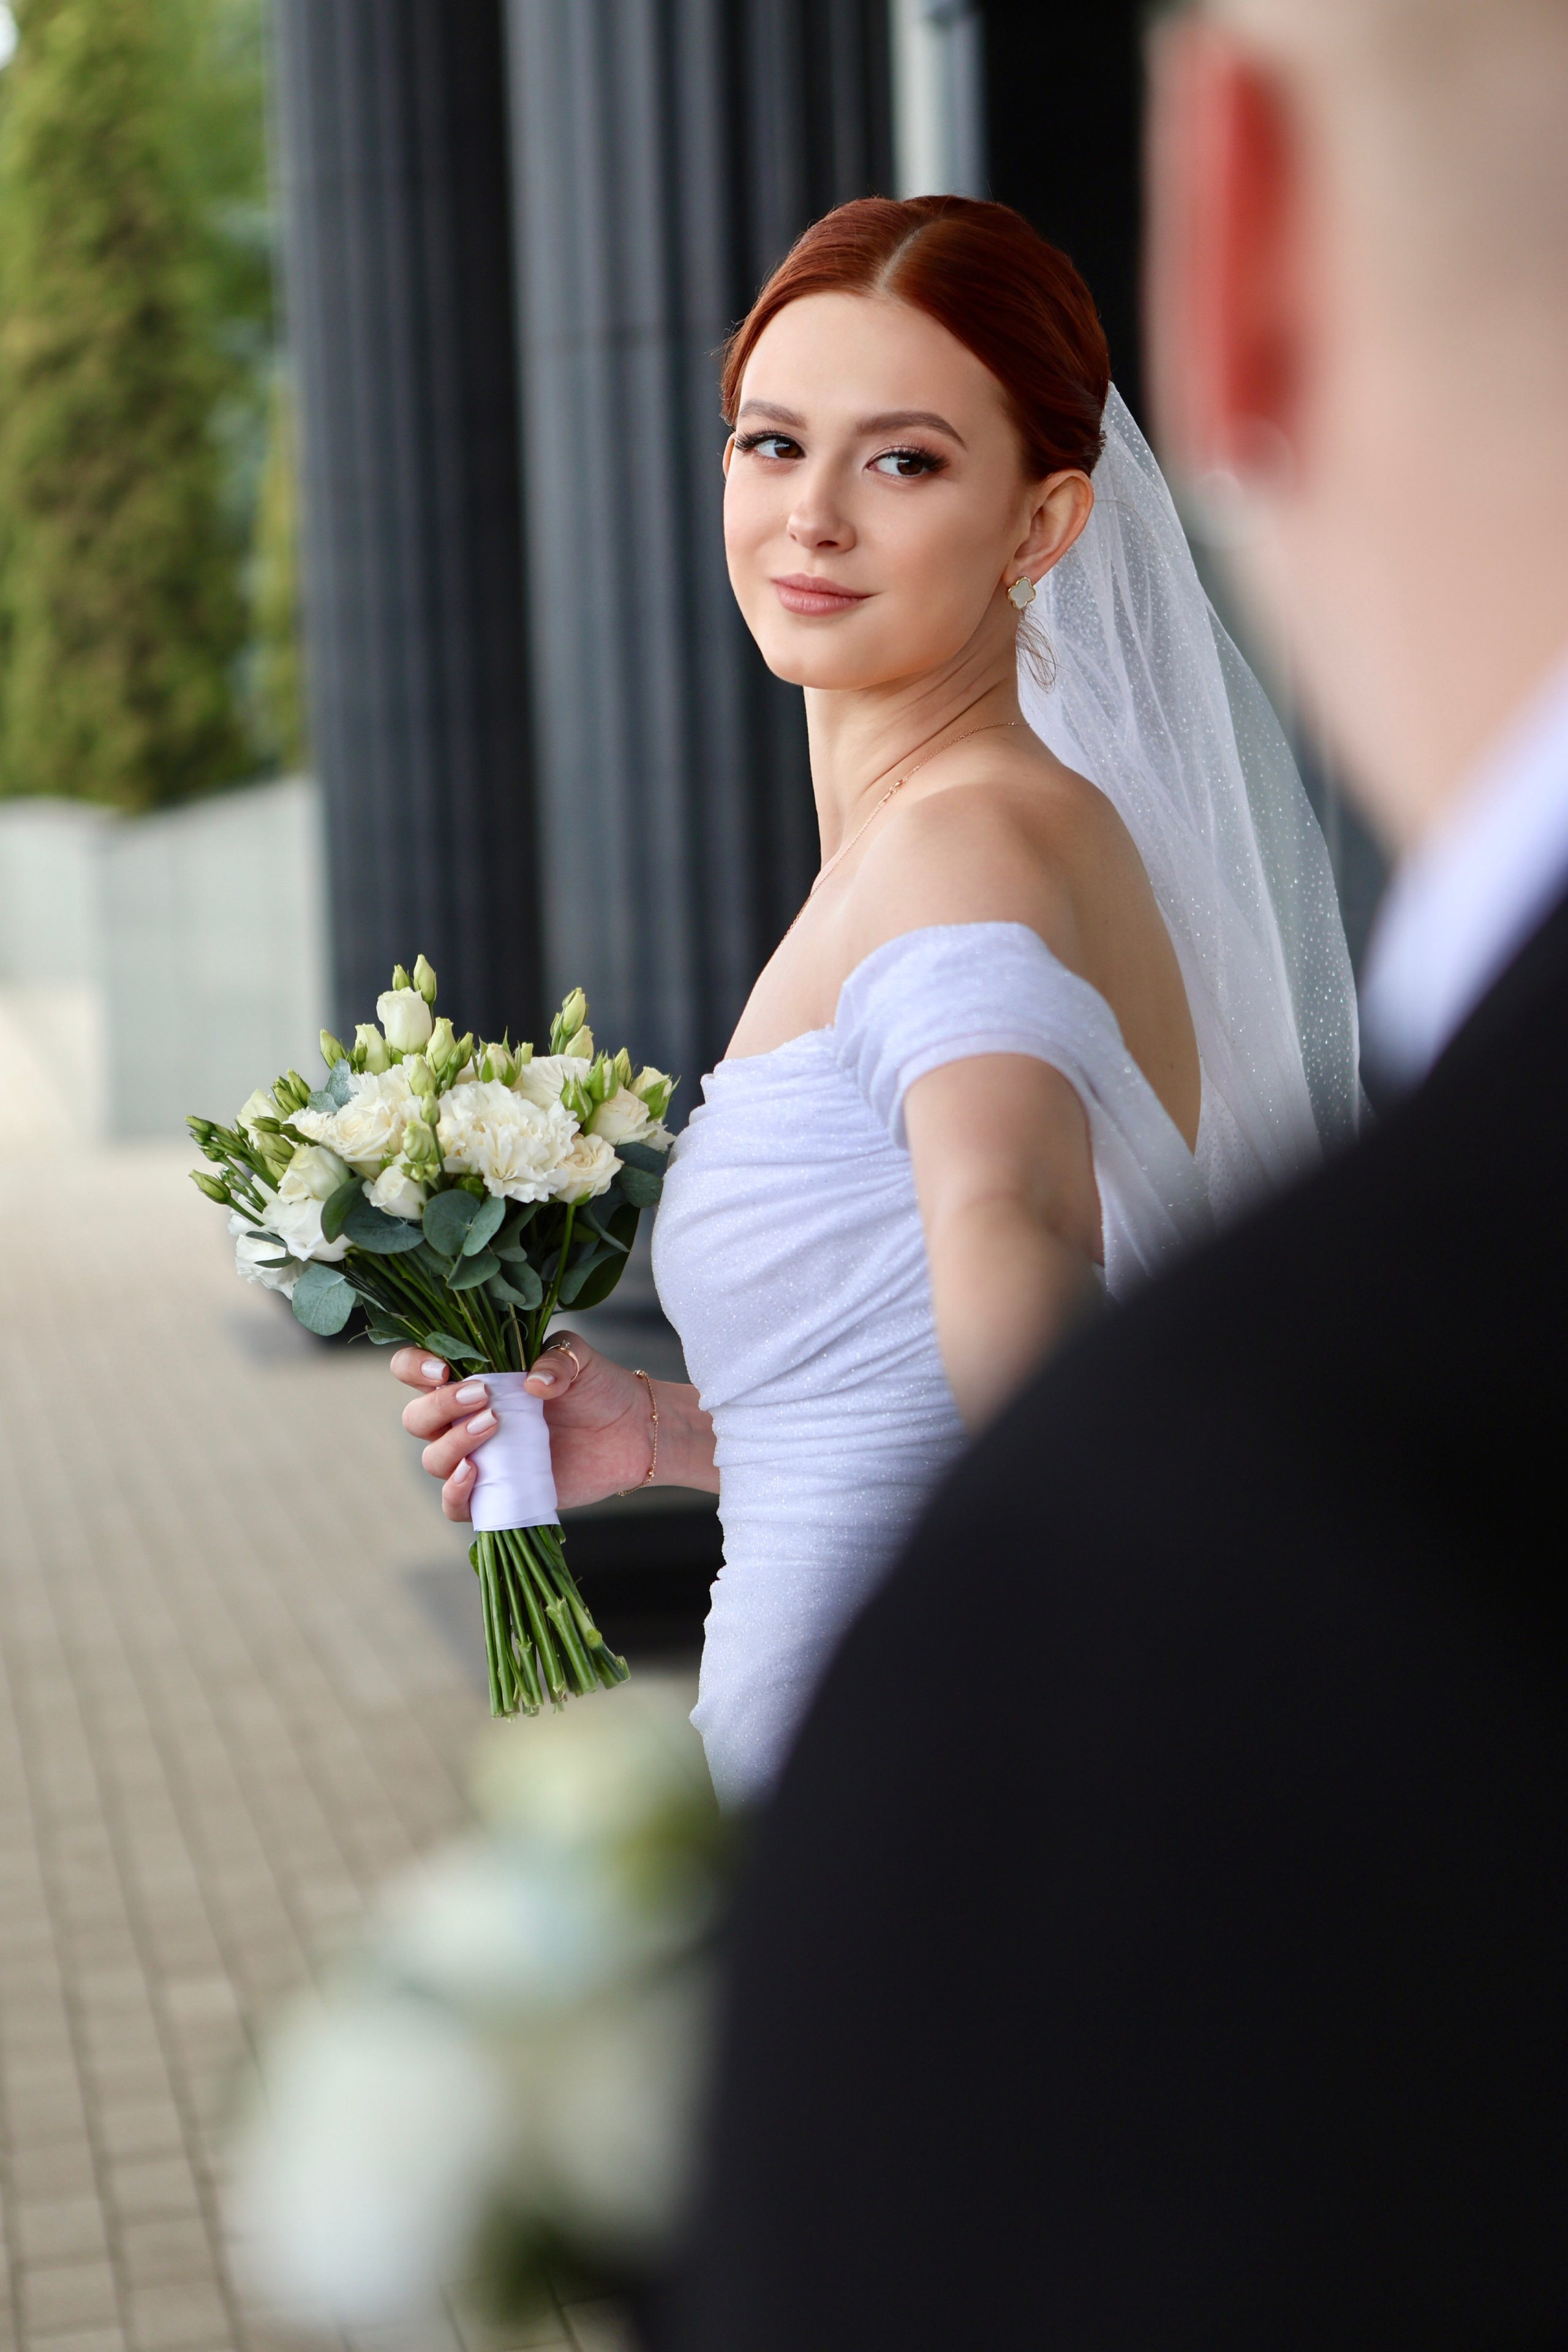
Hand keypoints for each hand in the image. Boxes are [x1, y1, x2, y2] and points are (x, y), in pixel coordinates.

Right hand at [390, 1334, 658, 1521]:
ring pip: (433, 1459)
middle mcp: (464, 1419)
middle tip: (482, 1395)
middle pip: (416, 1418)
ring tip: (494, 1426)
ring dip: (453, 1443)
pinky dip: (456, 1492)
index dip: (413, 1367)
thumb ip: (557, 1357)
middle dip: (439, 1406)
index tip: (442, 1367)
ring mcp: (478, 1458)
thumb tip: (534, 1382)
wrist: (631, 1432)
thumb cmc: (596, 1387)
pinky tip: (476, 1473)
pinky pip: (455, 1505)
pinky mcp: (495, 1493)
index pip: (414, 1370)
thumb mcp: (579, 1358)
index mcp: (471, 1377)